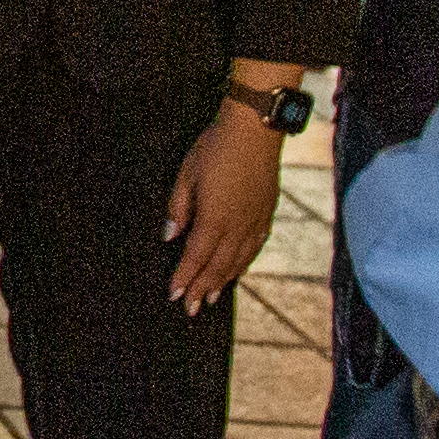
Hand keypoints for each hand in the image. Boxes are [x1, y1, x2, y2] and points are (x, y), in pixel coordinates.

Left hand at [167, 96, 286, 309]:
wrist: (255, 129)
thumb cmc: (216, 147)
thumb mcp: (186, 174)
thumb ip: (178, 208)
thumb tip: (170, 236)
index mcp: (215, 218)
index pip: (195, 257)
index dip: (184, 278)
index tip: (175, 295)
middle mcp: (238, 226)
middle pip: (218, 266)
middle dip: (202, 289)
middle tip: (191, 308)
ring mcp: (256, 220)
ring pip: (239, 260)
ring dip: (223, 281)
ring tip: (212, 298)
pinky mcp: (268, 212)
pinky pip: (256, 247)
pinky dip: (244, 263)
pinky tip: (238, 269)